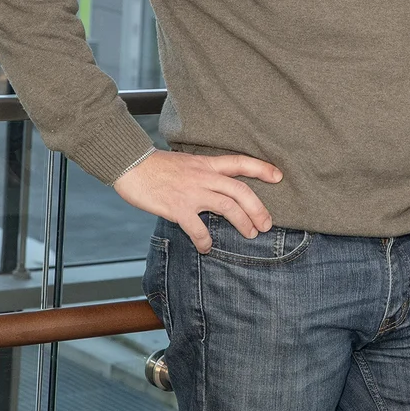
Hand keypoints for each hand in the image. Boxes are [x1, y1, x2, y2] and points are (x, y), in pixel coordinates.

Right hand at [113, 149, 281, 253]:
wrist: (130, 164)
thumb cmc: (157, 166)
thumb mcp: (187, 162)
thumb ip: (204, 173)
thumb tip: (217, 186)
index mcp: (207, 164)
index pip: (241, 162)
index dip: (262, 168)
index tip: (278, 176)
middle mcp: (204, 177)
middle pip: (241, 191)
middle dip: (258, 209)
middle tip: (266, 224)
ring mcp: (192, 192)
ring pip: (228, 207)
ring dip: (242, 223)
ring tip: (250, 234)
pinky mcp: (177, 207)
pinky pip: (197, 228)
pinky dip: (205, 240)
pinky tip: (207, 247)